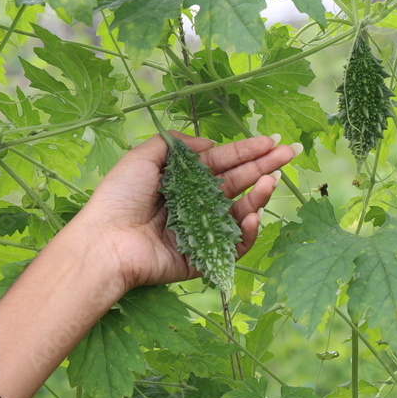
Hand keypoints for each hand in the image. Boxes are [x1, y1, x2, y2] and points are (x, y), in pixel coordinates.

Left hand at [74, 131, 297, 295]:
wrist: (106, 242)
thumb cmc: (118, 198)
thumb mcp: (141, 158)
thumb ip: (175, 144)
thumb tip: (209, 142)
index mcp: (185, 180)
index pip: (224, 162)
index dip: (248, 150)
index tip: (272, 141)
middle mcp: (197, 203)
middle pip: (239, 182)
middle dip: (265, 166)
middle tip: (290, 153)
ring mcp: (204, 230)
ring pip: (241, 210)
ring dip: (259, 195)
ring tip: (271, 182)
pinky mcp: (205, 256)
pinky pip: (234, 245)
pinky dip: (248, 231)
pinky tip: (253, 216)